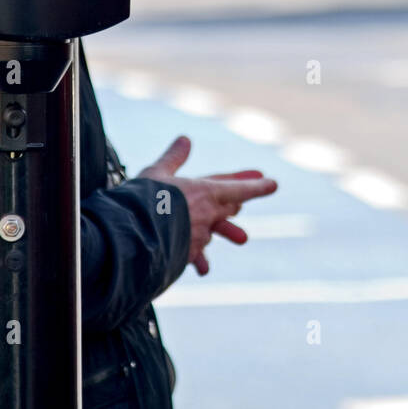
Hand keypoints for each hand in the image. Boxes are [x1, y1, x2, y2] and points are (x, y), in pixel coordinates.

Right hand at [139, 135, 277, 274]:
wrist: (134, 235)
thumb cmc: (145, 199)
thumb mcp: (157, 172)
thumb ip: (173, 157)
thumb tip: (185, 139)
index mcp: (205, 191)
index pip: (238, 187)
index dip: (255, 184)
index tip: (272, 183)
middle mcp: (207, 214)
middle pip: (228, 208)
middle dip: (235, 206)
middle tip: (241, 205)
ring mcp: (199, 235)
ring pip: (217, 230)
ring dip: (227, 231)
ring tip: (242, 238)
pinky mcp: (188, 253)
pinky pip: (199, 255)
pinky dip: (202, 259)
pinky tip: (205, 269)